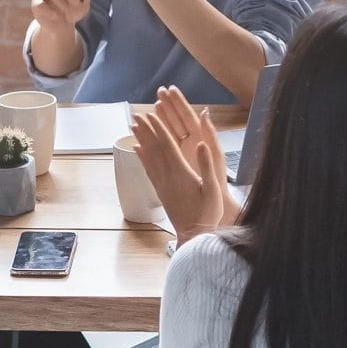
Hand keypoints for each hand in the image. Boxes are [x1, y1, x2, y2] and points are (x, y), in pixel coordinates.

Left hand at [131, 87, 237, 242]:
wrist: (193, 234)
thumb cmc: (207, 213)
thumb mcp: (213, 188)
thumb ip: (206, 164)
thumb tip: (201, 143)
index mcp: (181, 172)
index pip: (167, 144)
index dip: (158, 128)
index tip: (151, 114)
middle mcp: (167, 175)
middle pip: (153, 146)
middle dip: (145, 128)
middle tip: (135, 113)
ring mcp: (161, 183)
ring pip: (148, 155)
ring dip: (141, 138)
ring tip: (133, 125)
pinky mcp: (160, 189)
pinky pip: (148, 168)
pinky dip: (142, 156)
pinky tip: (137, 149)